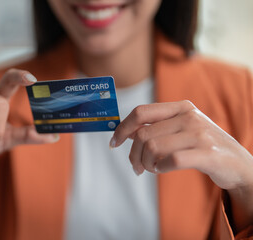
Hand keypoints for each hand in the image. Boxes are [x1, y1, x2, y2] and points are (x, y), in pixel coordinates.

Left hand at [110, 100, 252, 229]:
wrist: (238, 164)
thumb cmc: (203, 146)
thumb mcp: (182, 129)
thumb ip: (157, 127)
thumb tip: (128, 132)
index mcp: (181, 107)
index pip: (140, 112)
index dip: (122, 128)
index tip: (114, 143)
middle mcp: (189, 117)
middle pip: (143, 135)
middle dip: (134, 155)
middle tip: (137, 167)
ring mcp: (199, 134)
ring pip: (153, 148)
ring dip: (146, 163)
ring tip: (153, 168)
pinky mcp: (207, 154)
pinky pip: (170, 161)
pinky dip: (161, 168)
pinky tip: (163, 170)